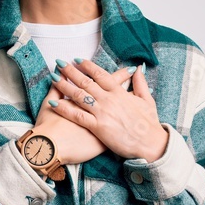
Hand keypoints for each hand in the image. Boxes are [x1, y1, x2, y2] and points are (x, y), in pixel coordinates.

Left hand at [48, 59, 167, 160]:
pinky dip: (65, 108)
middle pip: (86, 82)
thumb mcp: (148, 101)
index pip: (100, 75)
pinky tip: (53, 103)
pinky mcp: (98, 127)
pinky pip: (77, 116)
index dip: (87, 66)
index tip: (77, 60)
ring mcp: (102, 113)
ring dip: (65, 85)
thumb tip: (138, 69)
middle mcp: (109, 100)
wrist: (151, 145)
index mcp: (120, 93)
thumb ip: (141, 84)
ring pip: (79, 96)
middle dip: (71, 71)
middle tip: (60, 63)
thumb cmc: (150, 125)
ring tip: (53, 78)